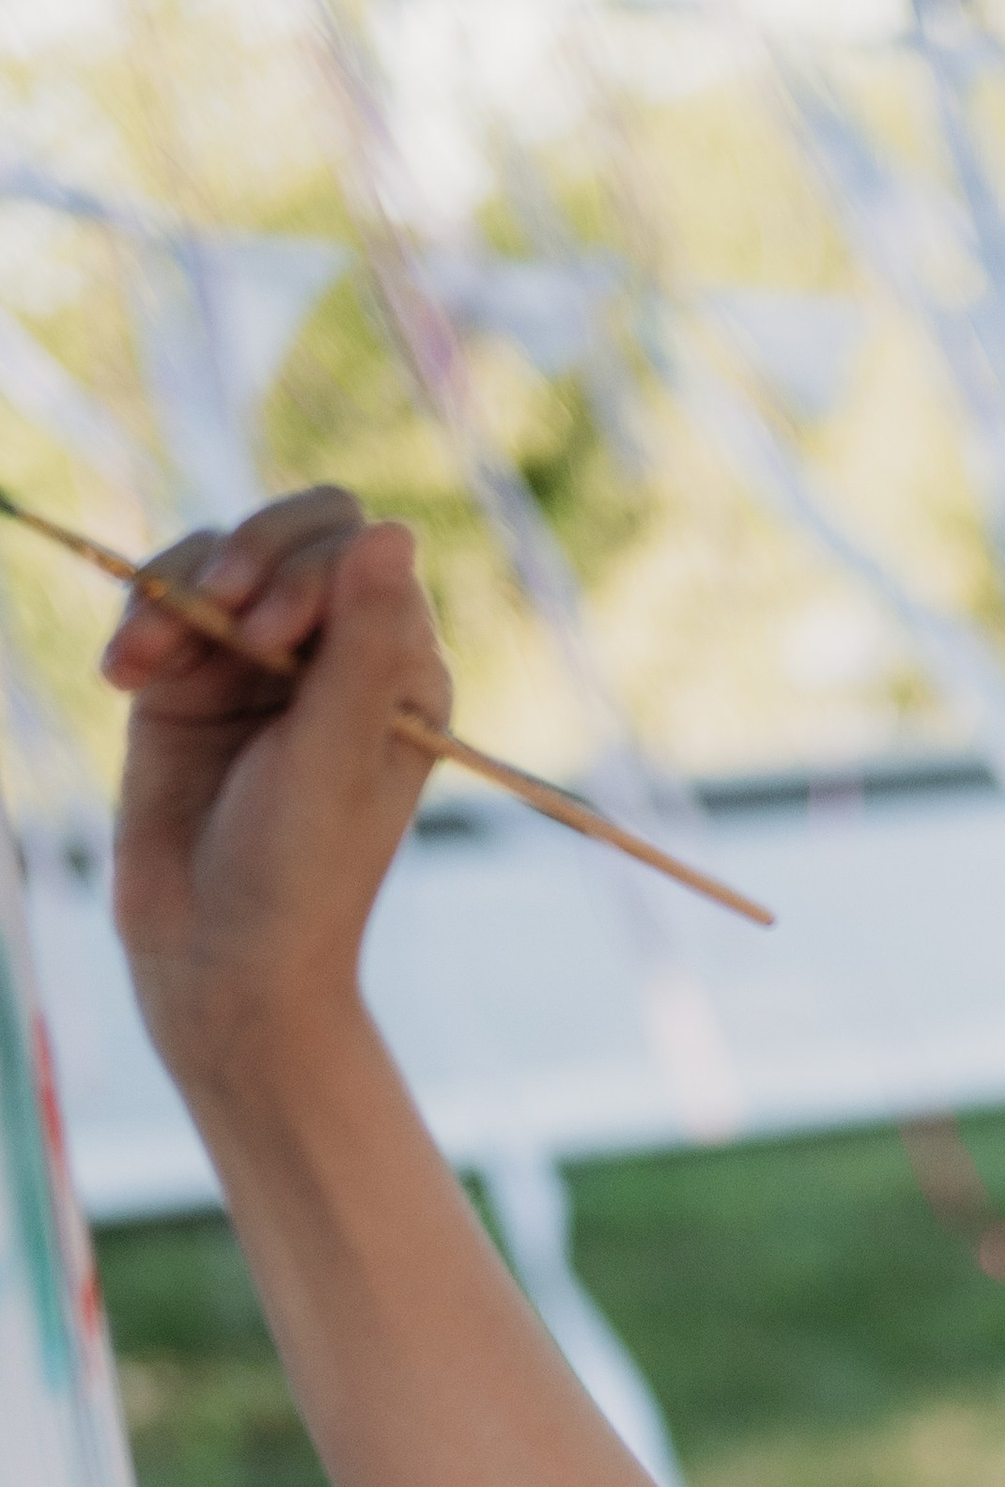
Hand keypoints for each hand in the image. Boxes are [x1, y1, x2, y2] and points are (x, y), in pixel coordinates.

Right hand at [105, 487, 450, 1078]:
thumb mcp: (335, 757)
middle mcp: (335, 654)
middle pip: (297, 532)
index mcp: (398, 672)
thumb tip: (392, 530)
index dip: (312, 570)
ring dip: (179, 588)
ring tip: (147, 663)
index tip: (272, 634)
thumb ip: (360, 647)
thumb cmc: (299, 873)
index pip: (361, 555)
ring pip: (217, 554)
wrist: (217, 956)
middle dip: (251, 554)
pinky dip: (140, 619)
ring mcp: (257, 661)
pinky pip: (161, 596)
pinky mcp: (188, 678)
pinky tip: (124, 676)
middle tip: (220, 609)